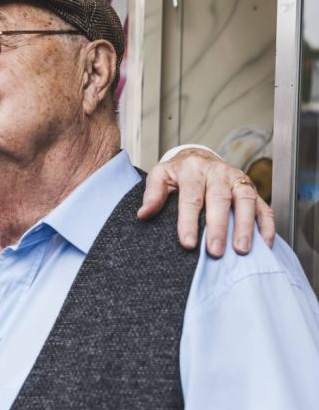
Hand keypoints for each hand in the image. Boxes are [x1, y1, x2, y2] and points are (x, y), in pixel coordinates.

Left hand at [138, 148, 274, 255]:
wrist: (198, 158)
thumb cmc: (178, 172)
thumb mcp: (160, 176)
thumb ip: (152, 194)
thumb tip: (143, 214)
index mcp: (193, 169)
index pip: (191, 197)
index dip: (188, 221)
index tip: (187, 243)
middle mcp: (218, 172)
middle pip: (220, 199)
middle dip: (218, 227)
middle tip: (215, 251)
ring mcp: (238, 180)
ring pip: (246, 200)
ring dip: (245, 226)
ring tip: (241, 250)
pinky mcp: (252, 189)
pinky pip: (263, 207)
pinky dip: (266, 225)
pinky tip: (263, 244)